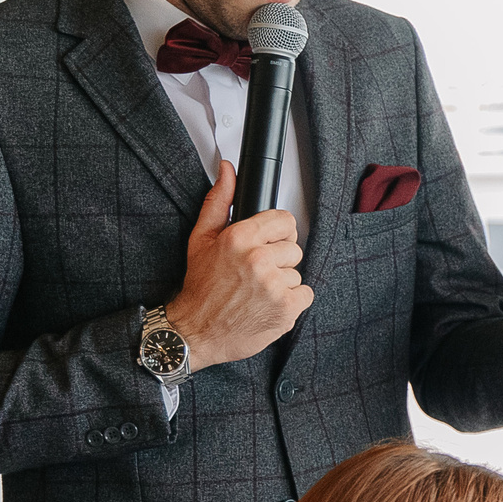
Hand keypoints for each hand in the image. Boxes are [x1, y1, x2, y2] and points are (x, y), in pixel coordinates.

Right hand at [168, 164, 311, 374]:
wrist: (196, 332)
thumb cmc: (201, 287)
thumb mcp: (202, 238)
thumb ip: (219, 201)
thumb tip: (228, 170)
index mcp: (240, 238)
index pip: (285, 221)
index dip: (278, 233)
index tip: (268, 244)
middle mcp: (259, 259)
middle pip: (293, 248)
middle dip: (277, 260)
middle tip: (254, 274)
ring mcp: (274, 285)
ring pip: (297, 273)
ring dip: (282, 283)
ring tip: (257, 292)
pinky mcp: (286, 308)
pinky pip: (306, 294)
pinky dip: (291, 302)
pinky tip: (268, 304)